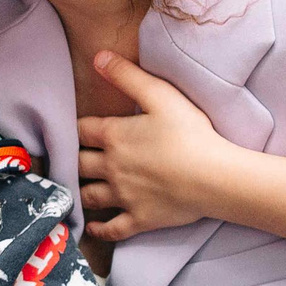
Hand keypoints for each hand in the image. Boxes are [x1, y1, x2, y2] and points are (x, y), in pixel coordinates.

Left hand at [76, 50, 238, 240]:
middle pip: (79, 164)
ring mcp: (123, 197)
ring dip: (80, 191)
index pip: (81, 130)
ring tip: (77, 188)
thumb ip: (128, 75)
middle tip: (71, 158)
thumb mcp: (160, 95)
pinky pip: (111, 229)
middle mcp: (111, 168)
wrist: (214, 177)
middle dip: (73, 159)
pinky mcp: (139, 219)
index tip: (74, 128)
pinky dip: (98, 229)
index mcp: (114, 137)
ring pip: (89, 196)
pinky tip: (91, 227)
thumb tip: (98, 57)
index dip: (75, 128)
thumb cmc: (190, 133)